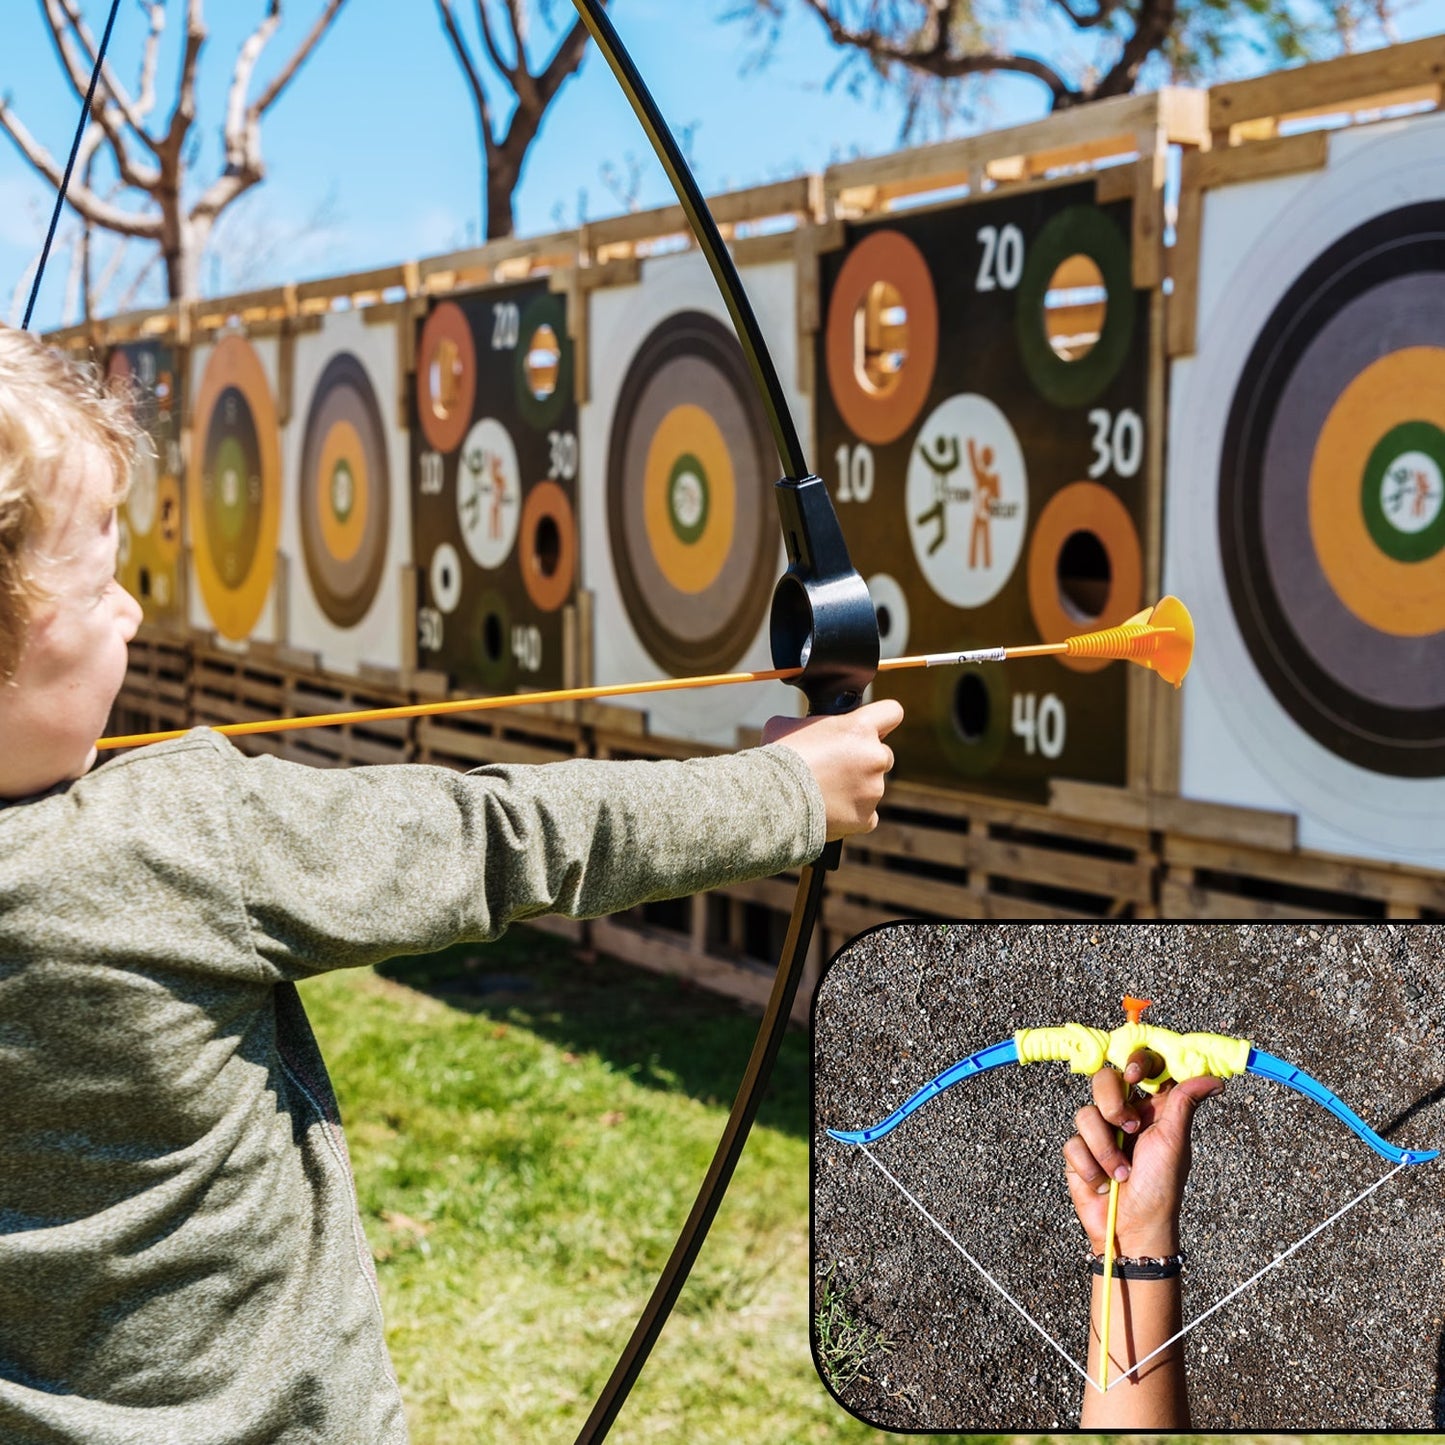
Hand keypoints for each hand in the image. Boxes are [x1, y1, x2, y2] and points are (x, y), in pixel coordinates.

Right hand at [763, 699, 902, 840]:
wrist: (771, 799)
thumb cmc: (777, 758)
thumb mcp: (786, 726)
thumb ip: (807, 724)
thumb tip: (803, 728)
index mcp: (860, 728)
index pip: (892, 712)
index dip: (882, 719)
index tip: (873, 728)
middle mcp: (874, 757)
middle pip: (884, 755)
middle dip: (865, 760)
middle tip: (836, 767)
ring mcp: (873, 789)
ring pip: (872, 786)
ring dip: (855, 788)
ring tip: (823, 792)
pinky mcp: (866, 818)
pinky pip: (866, 814)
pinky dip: (851, 815)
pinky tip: (828, 811)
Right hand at [1063, 1050, 1223, 1256]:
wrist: (1132, 1229)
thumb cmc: (1161, 1188)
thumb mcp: (1174, 1141)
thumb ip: (1185, 1102)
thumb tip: (1215, 1078)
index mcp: (1151, 1108)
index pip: (1142, 1067)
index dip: (1136, 1061)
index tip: (1136, 1074)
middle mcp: (1124, 1114)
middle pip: (1105, 1080)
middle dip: (1113, 1104)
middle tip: (1128, 1126)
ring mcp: (1099, 1133)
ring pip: (1085, 1113)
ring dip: (1105, 1148)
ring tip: (1121, 1172)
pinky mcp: (1078, 1152)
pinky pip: (1072, 1142)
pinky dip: (1090, 1166)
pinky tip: (1102, 1183)